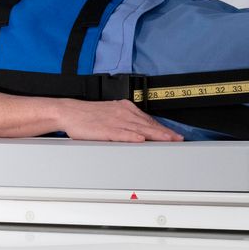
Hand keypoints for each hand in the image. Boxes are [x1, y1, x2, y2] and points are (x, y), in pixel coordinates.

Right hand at [52, 100, 184, 142]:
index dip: (163, 128)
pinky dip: (133, 137)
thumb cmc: (89, 115)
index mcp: (125, 108)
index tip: (174, 135)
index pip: (149, 120)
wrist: (70, 112)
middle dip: (165, 133)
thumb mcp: (111, 113)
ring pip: (139, 129)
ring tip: (167, 140)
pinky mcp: (106, 129)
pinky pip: (122, 133)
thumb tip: (141, 132)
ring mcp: (115, 121)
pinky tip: (141, 140)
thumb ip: (126, 121)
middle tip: (178, 139)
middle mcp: (123, 113)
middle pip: (148, 124)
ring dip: (155, 135)